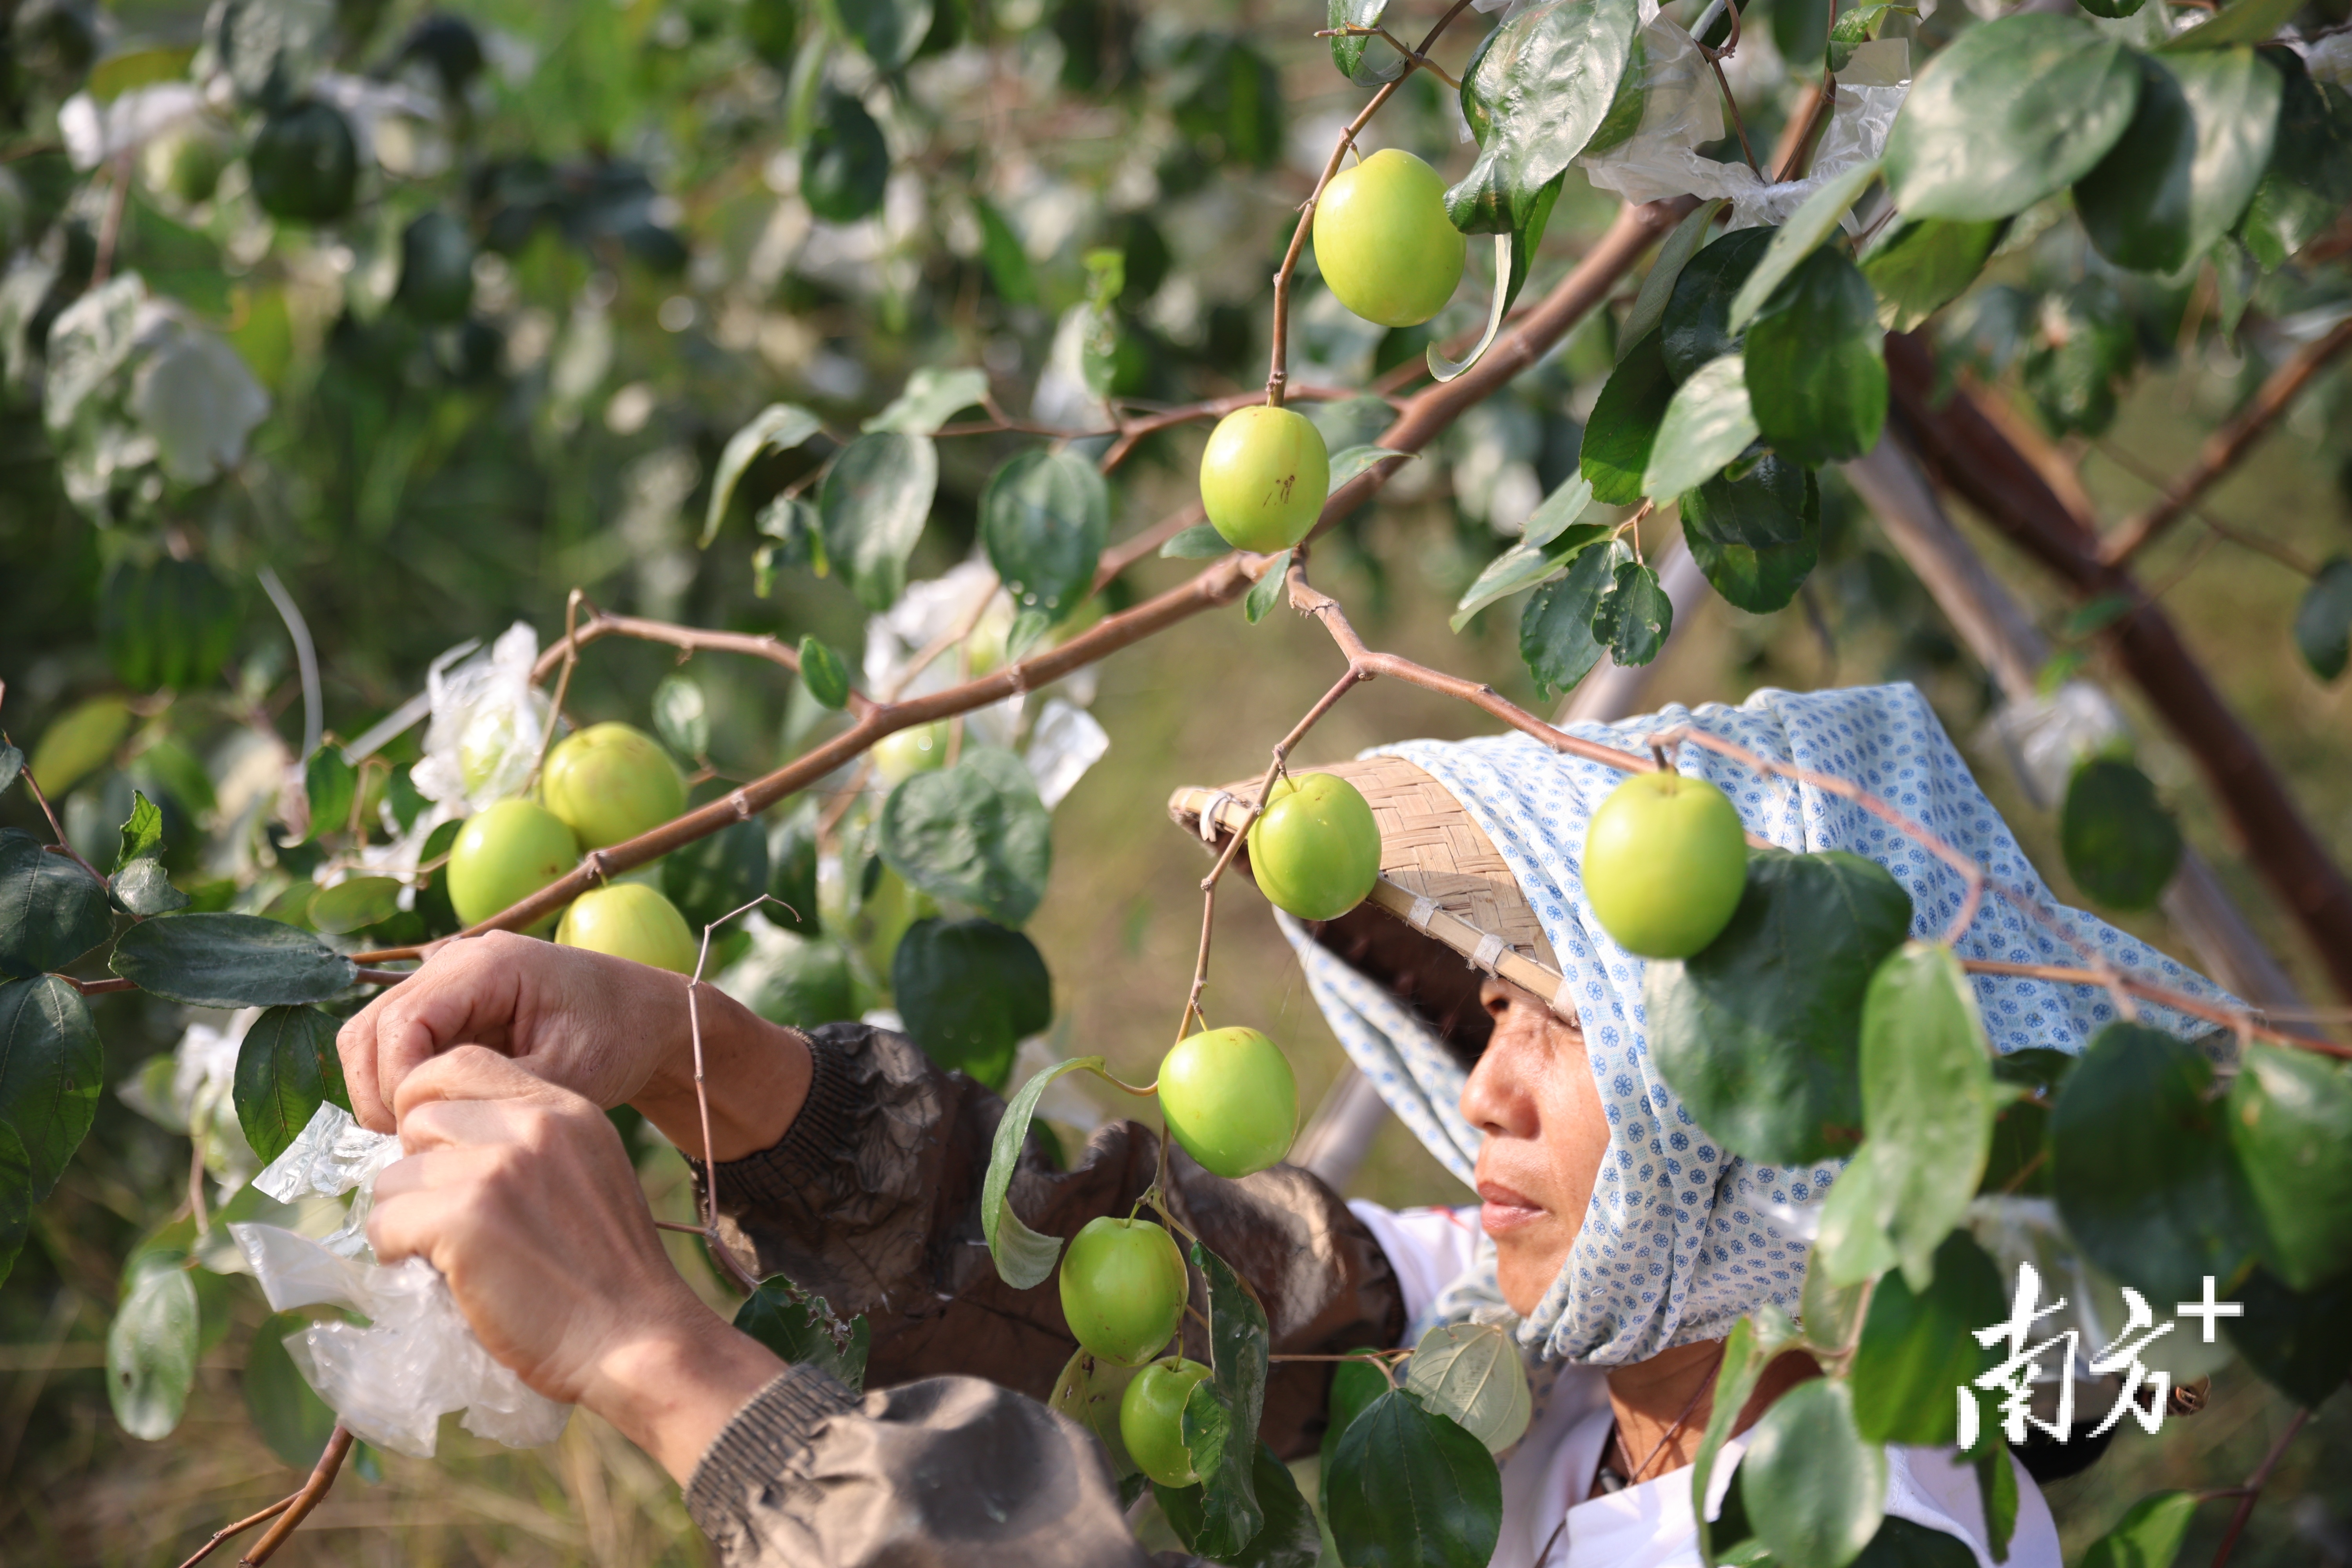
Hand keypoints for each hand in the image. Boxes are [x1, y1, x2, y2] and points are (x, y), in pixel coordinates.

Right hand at [338, 930, 809, 1157]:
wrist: (648, 1018)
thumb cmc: (619, 1041)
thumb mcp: (567, 1077)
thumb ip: (494, 1094)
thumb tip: (424, 1125)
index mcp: (489, 963)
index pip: (401, 1024)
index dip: (398, 1085)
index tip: (424, 1133)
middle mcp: (457, 959)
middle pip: (369, 1028)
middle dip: (379, 1093)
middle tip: (415, 1143)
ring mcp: (447, 978)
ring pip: (370, 1036)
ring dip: (381, 1090)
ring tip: (423, 1133)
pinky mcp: (447, 1004)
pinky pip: (394, 1042)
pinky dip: (398, 1082)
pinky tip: (435, 1116)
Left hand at [369, 1047, 785, 1481]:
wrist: (638, 1341)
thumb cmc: (609, 1275)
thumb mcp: (586, 1174)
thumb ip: (528, 1144)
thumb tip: (439, 1147)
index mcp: (564, 1107)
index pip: (459, 1064)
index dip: (433, 1108)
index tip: (445, 1159)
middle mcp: (532, 1123)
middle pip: (419, 1114)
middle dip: (420, 1167)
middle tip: (447, 1216)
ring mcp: (496, 1167)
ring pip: (393, 1174)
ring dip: (405, 1217)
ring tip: (448, 1253)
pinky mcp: (464, 1218)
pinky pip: (384, 1222)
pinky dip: (397, 1255)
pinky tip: (443, 1277)